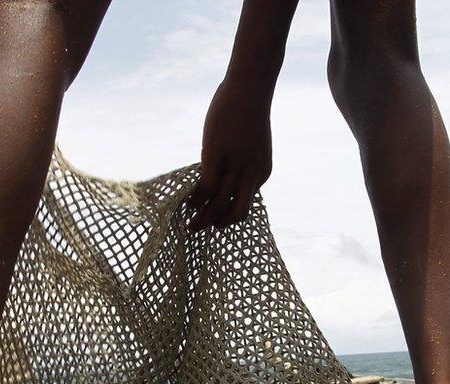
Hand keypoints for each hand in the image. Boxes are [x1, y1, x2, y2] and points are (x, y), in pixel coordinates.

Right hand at [188, 81, 272, 231]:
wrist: (250, 88)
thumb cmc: (247, 111)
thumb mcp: (250, 143)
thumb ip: (239, 161)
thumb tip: (218, 173)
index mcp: (262, 172)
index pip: (244, 202)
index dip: (227, 211)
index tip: (213, 213)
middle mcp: (252, 174)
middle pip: (237, 213)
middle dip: (219, 225)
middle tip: (203, 228)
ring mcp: (235, 167)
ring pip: (219, 206)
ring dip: (203, 220)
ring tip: (191, 224)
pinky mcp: (217, 157)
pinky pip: (205, 189)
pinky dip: (195, 200)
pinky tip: (187, 201)